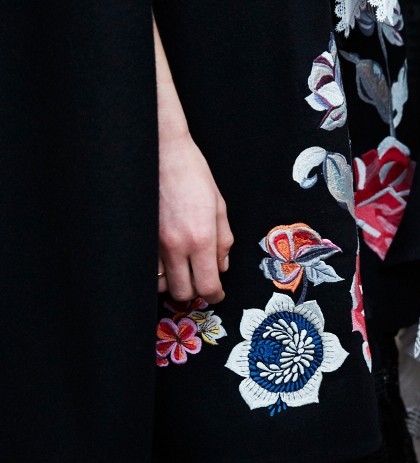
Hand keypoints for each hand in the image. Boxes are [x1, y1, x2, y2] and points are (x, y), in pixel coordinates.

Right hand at [158, 132, 232, 303]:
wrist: (161, 152)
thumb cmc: (192, 174)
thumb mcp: (218, 206)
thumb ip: (223, 240)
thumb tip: (222, 266)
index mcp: (201, 239)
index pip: (207, 286)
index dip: (215, 295)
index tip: (217, 293)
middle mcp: (175, 246)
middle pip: (182, 292)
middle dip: (195, 293)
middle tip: (201, 283)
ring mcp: (153, 243)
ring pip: (159, 284)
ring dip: (172, 283)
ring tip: (181, 272)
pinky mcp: (138, 236)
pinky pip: (145, 267)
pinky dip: (155, 271)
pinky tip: (164, 261)